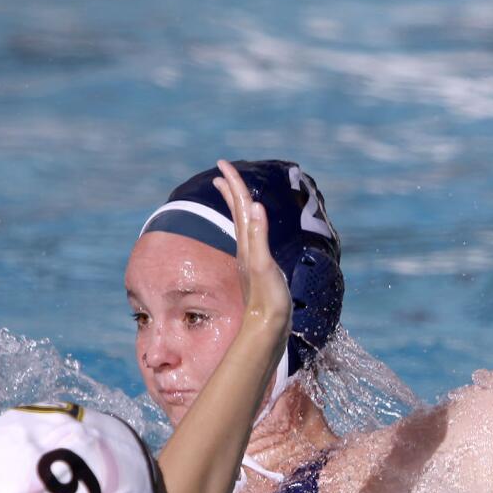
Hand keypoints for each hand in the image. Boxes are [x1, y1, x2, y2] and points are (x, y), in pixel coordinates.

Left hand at [212, 160, 291, 338]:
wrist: (266, 329)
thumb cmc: (268, 300)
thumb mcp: (265, 266)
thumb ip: (260, 236)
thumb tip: (254, 206)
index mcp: (249, 243)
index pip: (240, 206)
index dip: (234, 184)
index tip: (223, 163)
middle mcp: (247, 248)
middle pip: (237, 212)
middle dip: (231, 189)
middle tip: (223, 169)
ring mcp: (251, 258)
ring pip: (241, 224)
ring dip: (236, 205)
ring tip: (230, 192)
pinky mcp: (257, 269)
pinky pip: (250, 237)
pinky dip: (248, 224)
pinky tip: (249, 228)